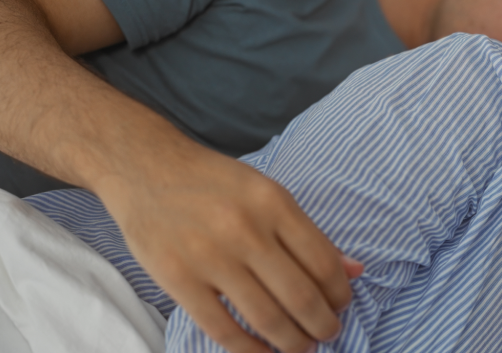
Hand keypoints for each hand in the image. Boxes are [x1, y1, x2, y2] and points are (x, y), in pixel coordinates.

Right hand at [95, 150, 363, 352]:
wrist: (145, 167)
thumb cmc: (213, 182)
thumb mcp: (267, 193)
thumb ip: (308, 234)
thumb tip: (355, 271)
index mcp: (273, 203)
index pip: (322, 262)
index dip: (339, 293)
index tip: (342, 306)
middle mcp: (245, 229)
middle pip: (300, 295)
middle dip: (322, 325)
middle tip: (328, 333)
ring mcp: (210, 256)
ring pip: (266, 317)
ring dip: (292, 342)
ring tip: (302, 347)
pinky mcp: (178, 279)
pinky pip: (222, 328)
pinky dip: (249, 349)